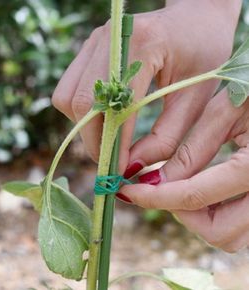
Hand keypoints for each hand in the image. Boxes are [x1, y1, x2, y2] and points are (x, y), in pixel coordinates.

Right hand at [52, 0, 239, 172]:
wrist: (196, 16)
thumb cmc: (204, 53)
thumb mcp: (196, 99)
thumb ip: (166, 137)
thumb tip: (133, 165)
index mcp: (143, 44)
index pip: (115, 107)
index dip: (114, 144)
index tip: (120, 170)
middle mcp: (110, 39)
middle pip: (81, 103)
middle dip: (93, 140)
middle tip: (111, 160)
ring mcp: (95, 42)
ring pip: (67, 97)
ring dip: (84, 126)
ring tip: (109, 139)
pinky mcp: (89, 49)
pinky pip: (70, 89)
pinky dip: (82, 112)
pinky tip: (104, 118)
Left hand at [120, 90, 248, 252]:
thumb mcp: (225, 113)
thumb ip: (192, 150)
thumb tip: (154, 181)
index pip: (193, 195)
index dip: (154, 196)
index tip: (127, 191)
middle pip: (219, 231)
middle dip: (181, 213)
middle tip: (159, 188)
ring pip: (232, 234)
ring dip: (199, 217)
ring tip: (180, 186)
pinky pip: (241, 223)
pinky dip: (216, 213)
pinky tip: (202, 187)